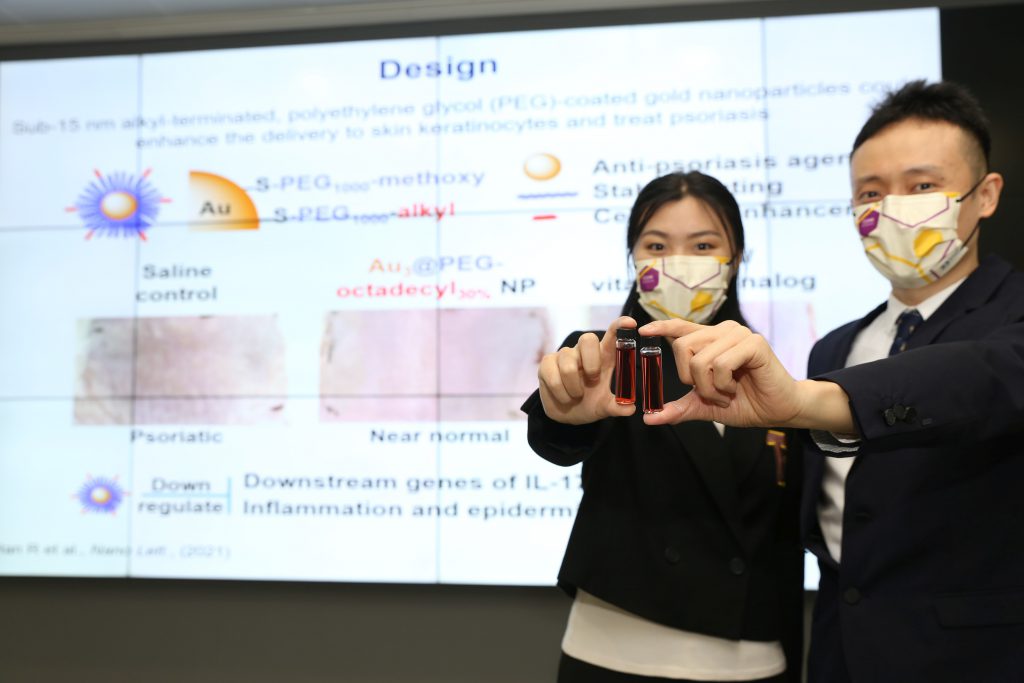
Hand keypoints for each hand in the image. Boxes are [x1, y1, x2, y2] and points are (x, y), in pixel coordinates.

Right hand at [537, 316, 637, 424]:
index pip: (612, 334)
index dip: (619, 326)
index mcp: (603, 356)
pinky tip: (564, 397)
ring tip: (576, 397)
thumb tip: (630, 409)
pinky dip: (561, 393)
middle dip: (592, 363)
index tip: (630, 323)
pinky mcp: (547, 363)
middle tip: (593, 380)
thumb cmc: (590, 403)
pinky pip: (553, 377)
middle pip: (588, 339)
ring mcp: (564, 355)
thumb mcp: (605, 407)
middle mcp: (583, 351)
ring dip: (574, 388)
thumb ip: (617, 406)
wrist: (566, 414)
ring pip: (568, 366)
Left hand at [637, 319, 853, 432]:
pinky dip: (723, 384)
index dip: (661, 327)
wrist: (778, 411)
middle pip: (682, 346)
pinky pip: (721, 364)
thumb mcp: (705, 406)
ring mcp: (739, 335)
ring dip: (709, 387)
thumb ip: (679, 408)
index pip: (681, 327)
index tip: (643, 330)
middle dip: (690, 378)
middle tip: (710, 392)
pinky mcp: (754, 343)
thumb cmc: (745, 403)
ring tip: (726, 393)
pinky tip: (735, 388)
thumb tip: (649, 417)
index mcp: (710, 340)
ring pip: (700, 359)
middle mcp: (723, 331)